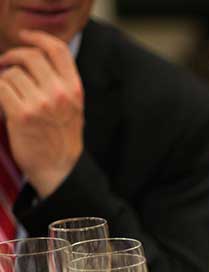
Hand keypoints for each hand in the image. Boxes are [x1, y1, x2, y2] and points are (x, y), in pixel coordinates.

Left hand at [0, 30, 83, 197]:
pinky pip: (0, 88)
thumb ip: (60, 83)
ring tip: (8, 92)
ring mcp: (41, 104)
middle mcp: (59, 93)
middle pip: (30, 56)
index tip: (26, 36)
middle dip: (13, 56)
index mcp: (74, 90)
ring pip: (11, 73)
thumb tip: (35, 59)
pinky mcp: (21, 115)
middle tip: (7, 63)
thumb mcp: (73, 108)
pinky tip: (2, 101)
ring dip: (4, 79)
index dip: (38, 37)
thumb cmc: (62, 139)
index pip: (58, 50)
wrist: (60, 170)